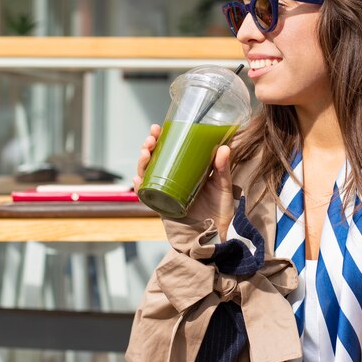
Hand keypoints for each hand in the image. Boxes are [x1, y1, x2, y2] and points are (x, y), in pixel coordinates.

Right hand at [134, 124, 234, 238]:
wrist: (217, 233)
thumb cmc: (219, 207)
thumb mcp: (223, 184)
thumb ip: (222, 168)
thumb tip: (224, 147)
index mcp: (184, 170)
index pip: (167, 151)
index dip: (159, 139)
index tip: (157, 128)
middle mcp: (171, 180)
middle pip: (153, 161)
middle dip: (147, 148)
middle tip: (150, 140)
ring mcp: (165, 193)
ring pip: (147, 175)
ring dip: (142, 163)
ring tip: (145, 154)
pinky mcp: (163, 207)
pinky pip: (147, 197)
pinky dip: (140, 189)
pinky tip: (138, 180)